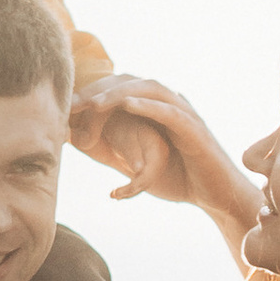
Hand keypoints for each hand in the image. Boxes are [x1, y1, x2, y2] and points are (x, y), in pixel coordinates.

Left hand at [68, 78, 255, 223]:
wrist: (216, 197)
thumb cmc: (178, 178)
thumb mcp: (135, 163)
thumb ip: (112, 150)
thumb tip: (76, 143)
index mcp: (154, 108)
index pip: (118, 89)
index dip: (90, 94)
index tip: (64, 108)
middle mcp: (169, 104)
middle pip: (130, 82)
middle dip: (99, 90)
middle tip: (72, 104)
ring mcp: (184, 114)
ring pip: (150, 89)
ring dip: (119, 93)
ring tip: (94, 103)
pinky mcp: (196, 130)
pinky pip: (172, 111)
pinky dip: (149, 105)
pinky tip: (128, 104)